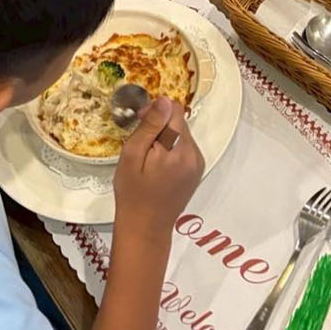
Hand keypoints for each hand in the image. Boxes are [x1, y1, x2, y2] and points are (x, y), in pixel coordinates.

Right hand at [113, 98, 204, 238]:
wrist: (145, 228)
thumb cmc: (133, 194)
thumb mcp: (132, 155)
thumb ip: (150, 126)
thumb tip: (164, 101)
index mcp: (178, 150)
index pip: (174, 110)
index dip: (155, 110)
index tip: (140, 121)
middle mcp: (194, 155)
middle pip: (179, 122)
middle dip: (160, 125)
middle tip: (140, 142)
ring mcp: (198, 164)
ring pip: (182, 134)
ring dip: (165, 137)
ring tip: (148, 157)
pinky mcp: (197, 171)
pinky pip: (185, 148)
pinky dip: (172, 149)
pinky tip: (158, 165)